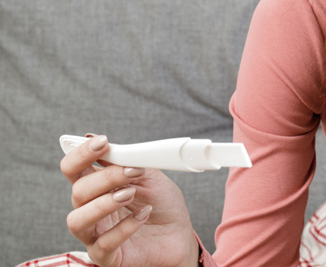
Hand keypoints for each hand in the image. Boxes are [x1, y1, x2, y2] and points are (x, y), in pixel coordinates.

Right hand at [61, 135, 198, 266]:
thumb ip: (128, 160)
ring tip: (131, 194)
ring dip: (104, 203)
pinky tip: (143, 215)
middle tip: (132, 171)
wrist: (179, 234)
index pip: (73, 169)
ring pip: (77, 219)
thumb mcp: (149, 176)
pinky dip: (124, 227)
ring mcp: (95, 234)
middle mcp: (90, 209)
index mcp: (96, 187)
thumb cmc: (161, 204)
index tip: (102, 142)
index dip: (81, 154)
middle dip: (105, 178)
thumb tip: (103, 142)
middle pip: (78, 191)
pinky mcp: (107, 256)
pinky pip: (104, 244)